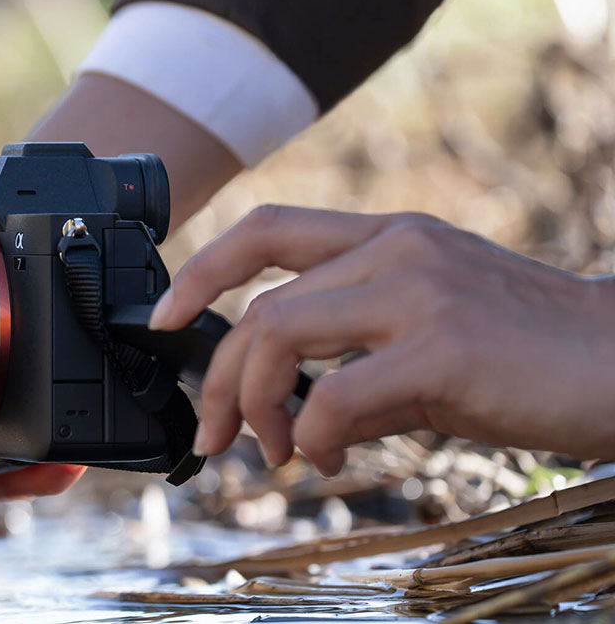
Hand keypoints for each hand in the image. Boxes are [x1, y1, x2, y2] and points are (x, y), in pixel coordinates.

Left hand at [149, 205, 614, 475]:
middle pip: (259, 307)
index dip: (201, 270)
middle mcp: (395, 248)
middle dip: (221, 381)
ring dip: (254, 405)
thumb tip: (286, 414)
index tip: (162, 320)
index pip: (267, 229)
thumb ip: (352, 356)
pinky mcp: (441, 348)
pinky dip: (309, 436)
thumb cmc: (525, 355)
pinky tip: (324, 459)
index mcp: (388, 237)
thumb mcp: (428, 333)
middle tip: (216, 435)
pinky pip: (332, 395)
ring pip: (277, 335)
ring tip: (273, 451)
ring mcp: (418, 292)